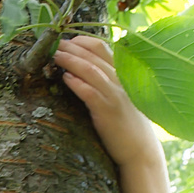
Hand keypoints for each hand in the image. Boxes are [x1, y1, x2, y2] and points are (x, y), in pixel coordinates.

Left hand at [54, 35, 162, 169]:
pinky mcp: (108, 112)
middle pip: (92, 55)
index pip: (101, 47)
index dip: (80, 41)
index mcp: (121, 74)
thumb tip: (79, 71)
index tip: (64, 41)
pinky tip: (65, 78)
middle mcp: (119, 80)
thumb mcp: (119, 96)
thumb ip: (105, 81)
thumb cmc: (127, 124)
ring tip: (54, 57)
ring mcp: (115, 95)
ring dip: (70, 61)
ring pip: (91, 70)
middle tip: (52, 44)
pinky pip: (91, 93)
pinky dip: (77, 83)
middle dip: (70, 47)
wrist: (141, 151)